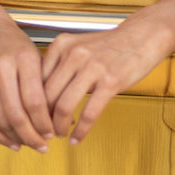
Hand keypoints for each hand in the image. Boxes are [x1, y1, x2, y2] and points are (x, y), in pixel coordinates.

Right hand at [0, 16, 54, 152]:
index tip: (53, 133)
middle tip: (43, 145)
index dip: (44, 122)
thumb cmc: (14, 43)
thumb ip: (49, 85)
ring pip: (1, 121)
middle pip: (17, 114)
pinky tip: (12, 142)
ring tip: (31, 144)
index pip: (35, 100)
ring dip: (17, 138)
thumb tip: (66, 117)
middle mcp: (2, 69)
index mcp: (23, 58)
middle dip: (32, 136)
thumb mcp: (36, 56)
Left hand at [41, 21, 169, 143]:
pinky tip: (77, 138)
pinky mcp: (111, 81)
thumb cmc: (108, 46)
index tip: (34, 118)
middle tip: (44, 131)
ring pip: (64, 106)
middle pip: (46, 96)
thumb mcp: (78, 47)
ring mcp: (93, 67)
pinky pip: (89, 113)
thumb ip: (60, 66)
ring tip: (60, 134)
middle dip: (42, 120)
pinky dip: (80, 130)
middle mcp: (74, 54)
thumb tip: (42, 100)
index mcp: (62, 45)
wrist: (141, 36)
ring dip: (59, 127)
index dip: (32, 104)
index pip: (36, 81)